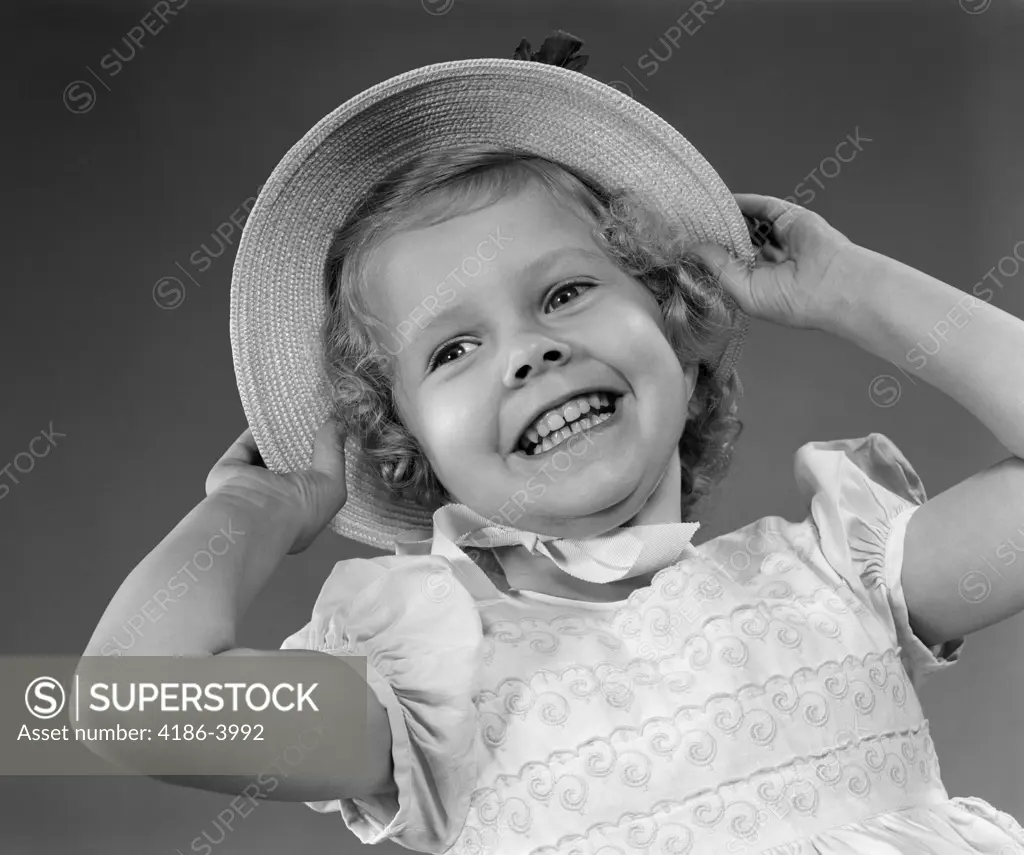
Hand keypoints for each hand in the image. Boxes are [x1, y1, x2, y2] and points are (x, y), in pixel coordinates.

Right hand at [205, 420, 348, 553]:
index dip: (323, 457)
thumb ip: (334, 453)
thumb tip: (336, 425)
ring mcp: (249, 486)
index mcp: (298, 511)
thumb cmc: (299, 512)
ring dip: (279, 435)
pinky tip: (273, 414)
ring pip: (265, 454)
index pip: (312, 482)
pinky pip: (244, 446)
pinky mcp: (228, 470)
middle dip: (301, 443)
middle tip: (314, 417)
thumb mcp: (331, 485)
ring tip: (296, 411)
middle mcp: (273, 500)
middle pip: (288, 465)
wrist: (253, 520)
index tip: (331, 432)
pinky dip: (257, 431)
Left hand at [691, 193, 857, 330]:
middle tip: (688, 228)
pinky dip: (742, 202)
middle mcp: (768, 260)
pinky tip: (721, 202)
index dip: (708, 257)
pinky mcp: (789, 218)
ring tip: (700, 214)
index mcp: (758, 283)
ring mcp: (780, 237)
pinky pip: (761, 207)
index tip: (685, 248)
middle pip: (735, 242)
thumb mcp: (744, 291)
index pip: (727, 266)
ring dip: (726, 219)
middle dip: (714, 236)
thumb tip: (695, 250)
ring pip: (747, 223)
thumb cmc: (793, 301)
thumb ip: (718, 269)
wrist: (834, 286)